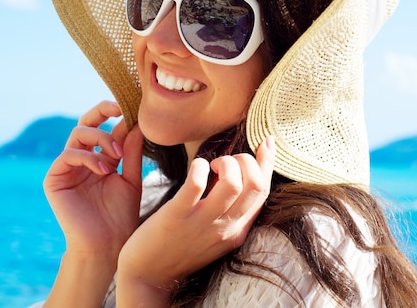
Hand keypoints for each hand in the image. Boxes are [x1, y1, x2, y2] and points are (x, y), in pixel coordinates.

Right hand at [43, 101, 143, 258]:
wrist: (107, 245)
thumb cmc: (120, 216)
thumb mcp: (130, 179)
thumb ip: (131, 151)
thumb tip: (137, 123)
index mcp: (100, 157)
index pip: (106, 127)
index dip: (118, 115)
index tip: (133, 107)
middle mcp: (82, 159)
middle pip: (86, 122)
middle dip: (101, 111)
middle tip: (119, 108)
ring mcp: (67, 167)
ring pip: (77, 134)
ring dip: (100, 138)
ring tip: (116, 156)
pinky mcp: (54, 178)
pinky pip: (67, 154)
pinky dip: (88, 157)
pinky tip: (104, 169)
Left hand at [116, 136, 275, 304]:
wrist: (148, 275)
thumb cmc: (178, 245)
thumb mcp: (213, 231)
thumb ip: (227, 208)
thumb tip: (233, 171)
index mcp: (237, 229)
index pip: (263, 192)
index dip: (268, 162)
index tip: (267, 141)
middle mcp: (226, 227)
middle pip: (256, 185)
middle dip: (247, 160)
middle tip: (225, 161)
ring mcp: (203, 222)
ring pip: (233, 183)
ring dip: (225, 163)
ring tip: (210, 165)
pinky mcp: (177, 216)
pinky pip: (196, 184)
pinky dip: (199, 167)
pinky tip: (195, 167)